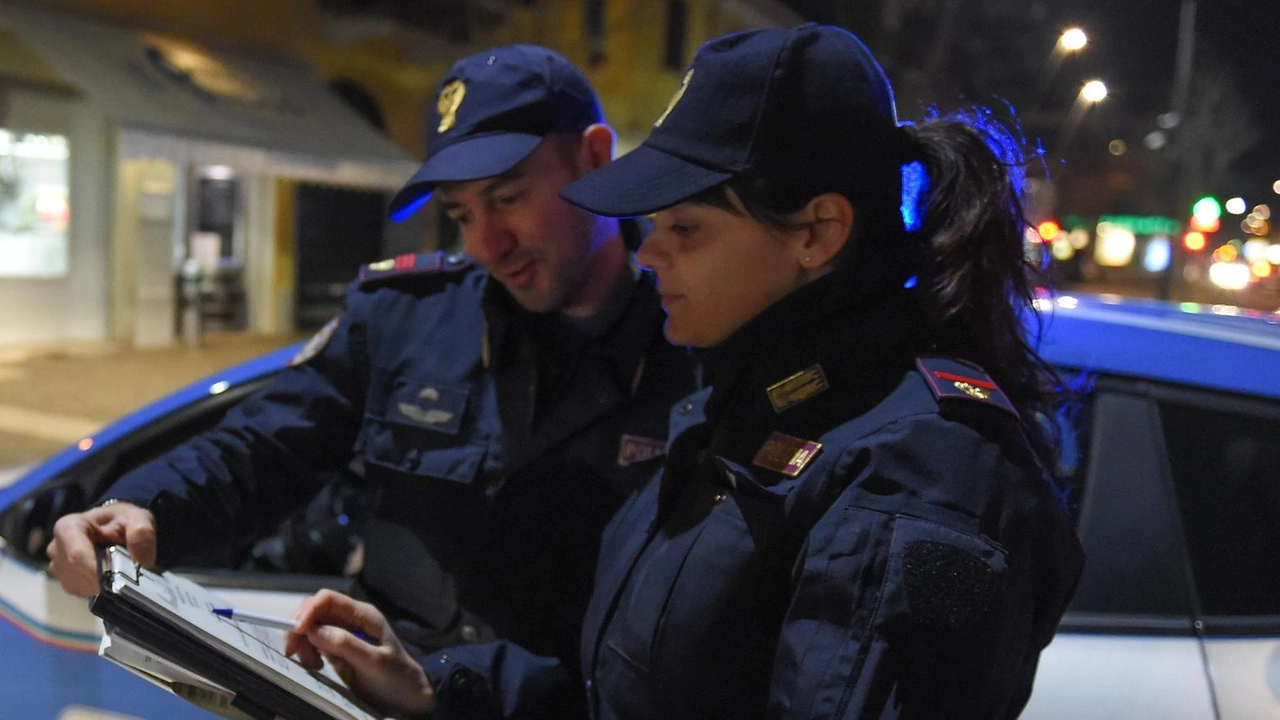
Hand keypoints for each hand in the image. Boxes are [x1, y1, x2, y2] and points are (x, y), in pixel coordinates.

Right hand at [47, 501, 156, 596]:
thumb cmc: (122, 520)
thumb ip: (142, 532)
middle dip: (103, 579)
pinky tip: (110, 579)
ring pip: (79, 585)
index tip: (118, 579)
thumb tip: (144, 560)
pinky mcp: (65, 580)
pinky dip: (98, 589)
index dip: (97, 571)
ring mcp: (57, 566)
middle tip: (126, 577)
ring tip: (119, 574)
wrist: (114, 526)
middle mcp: (56, 547)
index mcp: (68, 527)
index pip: (77, 555)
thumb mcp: (137, 518)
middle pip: (77, 573)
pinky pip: (81, 591)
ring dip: (101, 585)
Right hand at [286, 589, 435, 718]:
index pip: (328, 599)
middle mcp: (351, 619)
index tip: (297, 631)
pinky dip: (308, 653)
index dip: (309, 610)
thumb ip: (346, 645)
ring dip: (303, 644)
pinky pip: (314, 644)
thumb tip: (315, 630)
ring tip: (312, 665)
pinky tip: (317, 667)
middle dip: (300, 629)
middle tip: (295, 653)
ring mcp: (343, 634)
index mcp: (363, 615)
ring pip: (311, 628)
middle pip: (314, 612)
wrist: (407, 695)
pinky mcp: (337, 649)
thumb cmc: (397, 676)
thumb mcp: (374, 662)